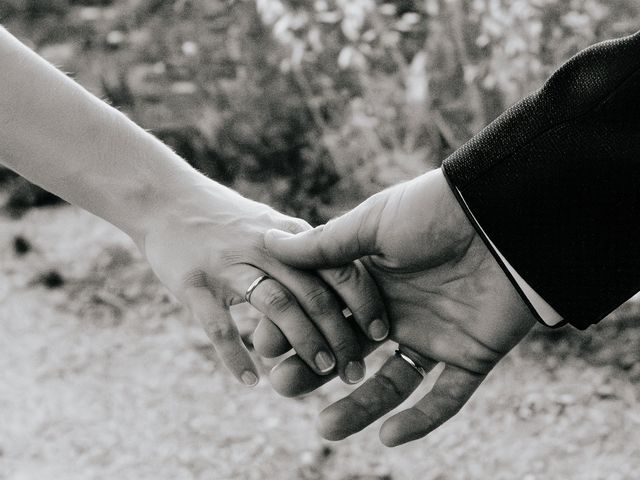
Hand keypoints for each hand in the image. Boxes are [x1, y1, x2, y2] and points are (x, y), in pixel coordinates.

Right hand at [141, 177, 387, 385]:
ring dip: (302, 341)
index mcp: (288, 236)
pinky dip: (234, 354)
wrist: (164, 198)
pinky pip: (217, 324)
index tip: (382, 333)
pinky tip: (249, 381)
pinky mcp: (192, 282)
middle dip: (340, 333)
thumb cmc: (223, 219)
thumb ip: (303, 249)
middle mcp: (264, 247)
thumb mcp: (269, 225)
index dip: (364, 302)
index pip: (339, 268)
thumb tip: (339, 281)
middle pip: (313, 292)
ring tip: (321, 371)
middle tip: (356, 370)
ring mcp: (227, 263)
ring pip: (276, 305)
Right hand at [262, 168, 534, 445]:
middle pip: (352, 350)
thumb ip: (327, 244)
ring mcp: (435, 334)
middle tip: (283, 385)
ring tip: (327, 427)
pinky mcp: (471, 354)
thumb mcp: (374, 224)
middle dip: (318, 370)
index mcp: (376, 279)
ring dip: (362, 406)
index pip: (328, 313)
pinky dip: (422, 419)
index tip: (264, 345)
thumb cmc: (436, 211)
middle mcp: (400, 310)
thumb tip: (274, 245)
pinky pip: (446, 396)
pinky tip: (390, 436)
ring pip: (393, 381)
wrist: (504, 214)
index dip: (298, 329)